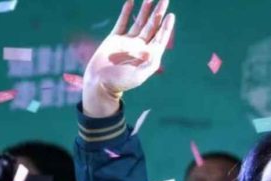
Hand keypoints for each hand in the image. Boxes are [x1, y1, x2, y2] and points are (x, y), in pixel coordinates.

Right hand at [82, 0, 174, 116]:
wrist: (100, 83)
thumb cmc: (120, 82)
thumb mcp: (138, 76)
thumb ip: (147, 65)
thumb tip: (154, 53)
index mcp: (148, 55)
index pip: (160, 38)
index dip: (166, 27)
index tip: (170, 15)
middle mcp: (140, 46)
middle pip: (152, 26)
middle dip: (158, 13)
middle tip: (165, 0)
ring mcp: (128, 41)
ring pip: (139, 22)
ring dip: (145, 11)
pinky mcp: (115, 38)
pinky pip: (122, 22)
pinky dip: (126, 12)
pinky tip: (131, 2)